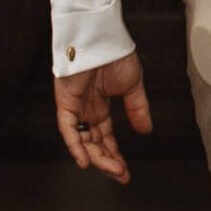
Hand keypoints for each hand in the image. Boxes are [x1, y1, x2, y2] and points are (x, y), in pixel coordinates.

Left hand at [53, 49, 152, 184]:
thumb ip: (137, 109)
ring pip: (82, 140)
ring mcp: (74, 107)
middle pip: (94, 143)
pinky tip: (85, 161)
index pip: (105, 137)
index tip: (125, 171)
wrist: (103, 36)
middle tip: (121, 175)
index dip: (114, 155)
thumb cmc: (115, 53)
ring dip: (97, 157)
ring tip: (113, 170)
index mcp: (99, 105)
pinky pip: (68, 129)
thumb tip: (146, 130)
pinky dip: (76, 145)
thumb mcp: (132, 86)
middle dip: (107, 161)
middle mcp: (85, 109)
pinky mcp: (65, 102)